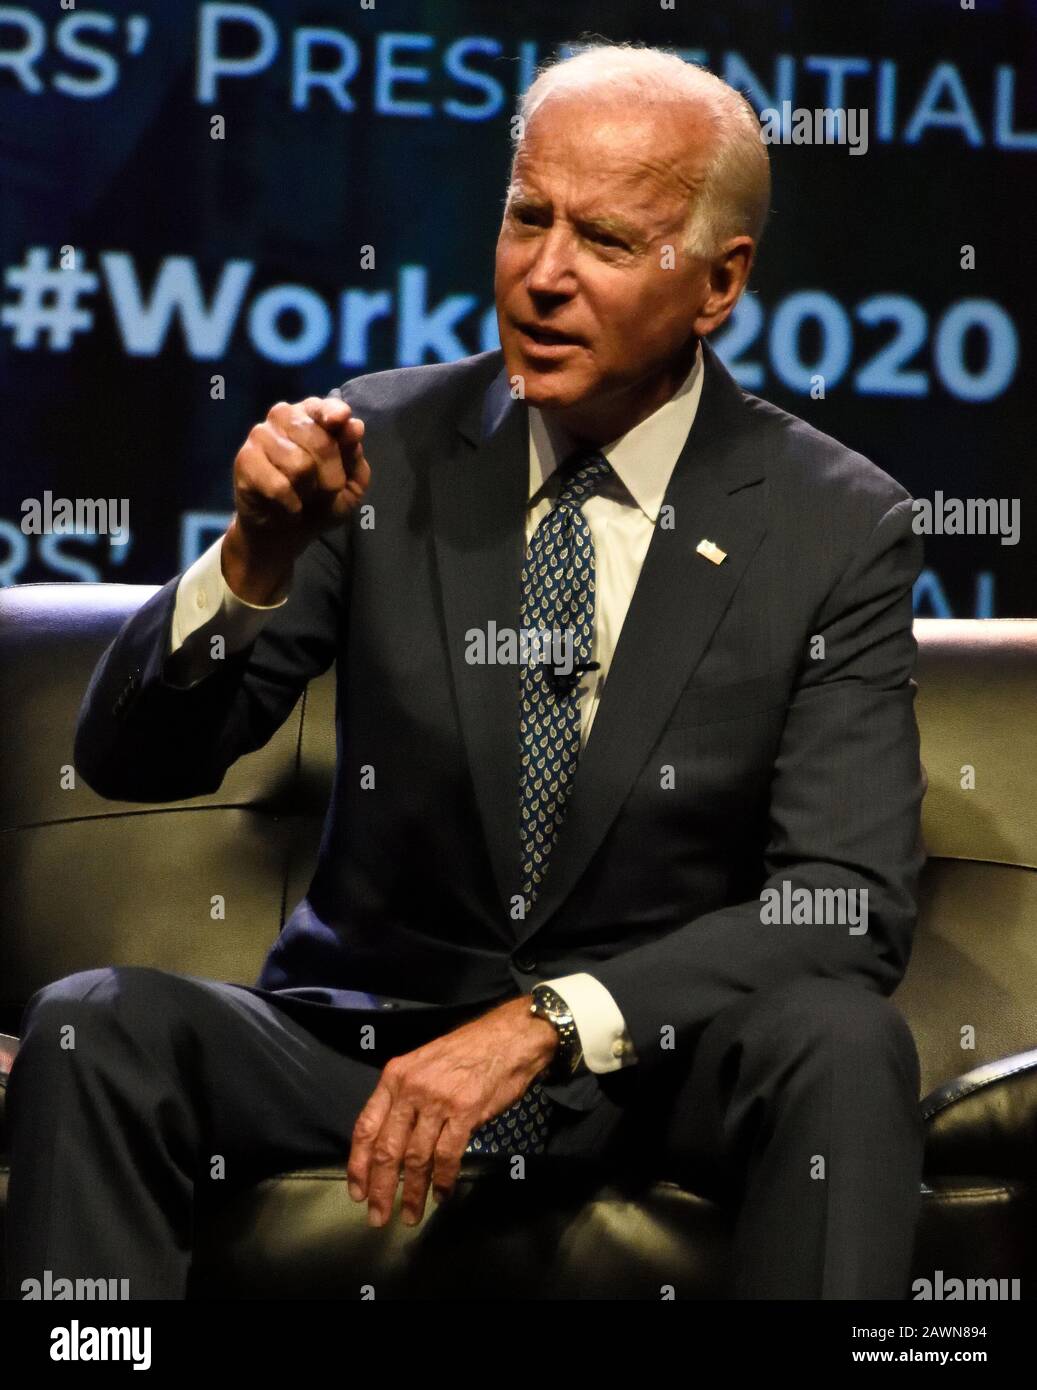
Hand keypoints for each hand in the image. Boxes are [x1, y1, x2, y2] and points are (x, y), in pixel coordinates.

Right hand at [223, 395, 369, 602]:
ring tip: (302, 497)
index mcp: (312, 414)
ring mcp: (261, 435)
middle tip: (326, 493)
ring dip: (309, 492)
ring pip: (299, 465)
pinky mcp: (245, 460)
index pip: (325, 408)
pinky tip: (287, 507)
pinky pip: (278, 486)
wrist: (285, 531)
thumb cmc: (321, 501)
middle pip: (320, 442)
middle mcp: (284, 416)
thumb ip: (354, 455)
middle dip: (332, 478)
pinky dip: (291, 505)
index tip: (340, 420)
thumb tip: (355, 427)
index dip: (334, 414)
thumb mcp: (350, 483)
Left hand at [346, 996, 558, 1227]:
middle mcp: (411, 1089)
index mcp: (395, 1076)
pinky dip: (442, 1180)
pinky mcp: (465, 1112)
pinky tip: (441, 1194)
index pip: (365, 1126)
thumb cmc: (467, 1051)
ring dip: (412, 1192)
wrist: (508, 1037)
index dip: (358, 1165)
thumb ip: (405, 1098)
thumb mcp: (423, 1064)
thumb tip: (392, 1140)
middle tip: (379, 1217)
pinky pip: (447, 1156)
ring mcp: (438, 1101)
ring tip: (411, 1214)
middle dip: (381, 1189)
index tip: (358, 1191)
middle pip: (387, 1149)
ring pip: (416, 1158)